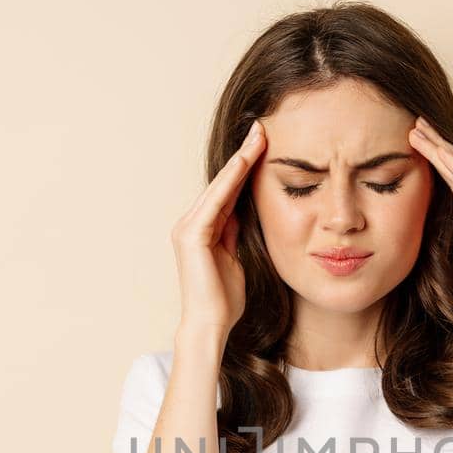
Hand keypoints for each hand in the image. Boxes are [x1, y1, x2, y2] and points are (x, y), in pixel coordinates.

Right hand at [170, 119, 264, 336]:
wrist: (211, 324)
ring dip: (240, 160)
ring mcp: (188, 227)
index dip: (246, 167)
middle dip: (244, 154)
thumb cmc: (225, 299)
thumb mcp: (237, 257)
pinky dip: (230, 180)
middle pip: (223, 182)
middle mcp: (191, 223)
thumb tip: (244, 211)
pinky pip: (215, 201)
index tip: (264, 144)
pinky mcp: (192, 235)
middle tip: (262, 128)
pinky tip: (245, 161)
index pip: (228, 191)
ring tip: (259, 136)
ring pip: (220, 186)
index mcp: (203, 229)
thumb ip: (236, 233)